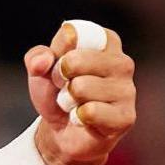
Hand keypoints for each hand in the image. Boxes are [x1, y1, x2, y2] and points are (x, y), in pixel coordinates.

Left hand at [22, 21, 135, 164]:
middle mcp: (122, 62)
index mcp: (105, 41)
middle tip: (64, 88)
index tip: (60, 63)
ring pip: (81, 87)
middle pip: (75, 60)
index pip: (74, 33)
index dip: (58, 51)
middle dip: (59, 77)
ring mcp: (128, 90)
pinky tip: (83, 119)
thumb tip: (44, 61)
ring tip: (74, 104)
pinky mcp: (126, 116)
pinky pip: (91, 111)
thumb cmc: (56, 92)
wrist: (61, 131)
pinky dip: (77, 117)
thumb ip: (37, 57)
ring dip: (67, 100)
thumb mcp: (39, 69)